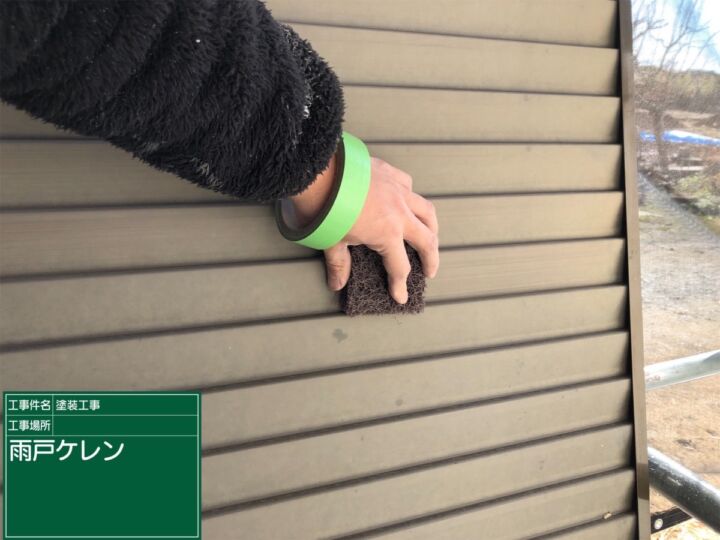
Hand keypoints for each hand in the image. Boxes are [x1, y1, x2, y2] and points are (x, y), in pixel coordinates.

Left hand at [292, 154, 439, 303]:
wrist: (318, 171)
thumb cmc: (323, 208)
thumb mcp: (330, 241)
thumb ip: (339, 263)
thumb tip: (336, 283)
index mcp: (387, 234)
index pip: (399, 267)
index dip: (400, 286)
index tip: (400, 297)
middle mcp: (400, 212)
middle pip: (426, 240)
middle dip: (431, 259)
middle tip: (430, 271)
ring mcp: (397, 190)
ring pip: (426, 210)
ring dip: (431, 227)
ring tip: (430, 236)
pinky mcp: (389, 172)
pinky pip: (408, 185)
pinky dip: (412, 197)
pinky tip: (407, 201)